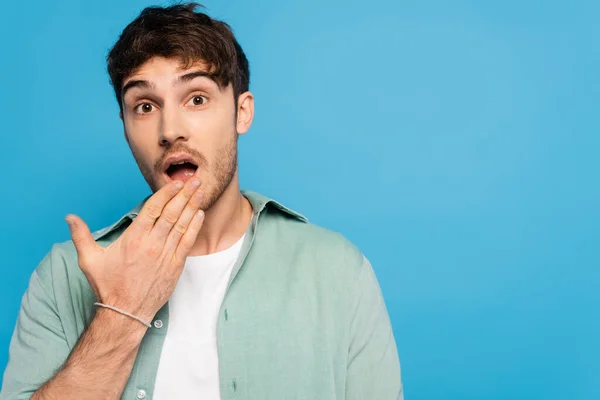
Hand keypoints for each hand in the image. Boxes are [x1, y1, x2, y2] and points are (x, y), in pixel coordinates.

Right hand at [65, 177, 204, 321]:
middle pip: (172, 213)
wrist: (125, 312)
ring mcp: (166, 255)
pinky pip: (188, 242)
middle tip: (194, 180)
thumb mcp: (89, 259)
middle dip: (184, 194)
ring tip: (200, 191)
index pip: (153, 208)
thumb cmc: (108, 285)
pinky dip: (195, 227)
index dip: (166, 193)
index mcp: (134, 238)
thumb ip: (81, 235)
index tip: (175, 183)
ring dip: (192, 206)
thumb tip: (69, 217)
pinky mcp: (175, 266)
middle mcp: (152, 243)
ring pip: (182, 225)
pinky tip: (199, 214)